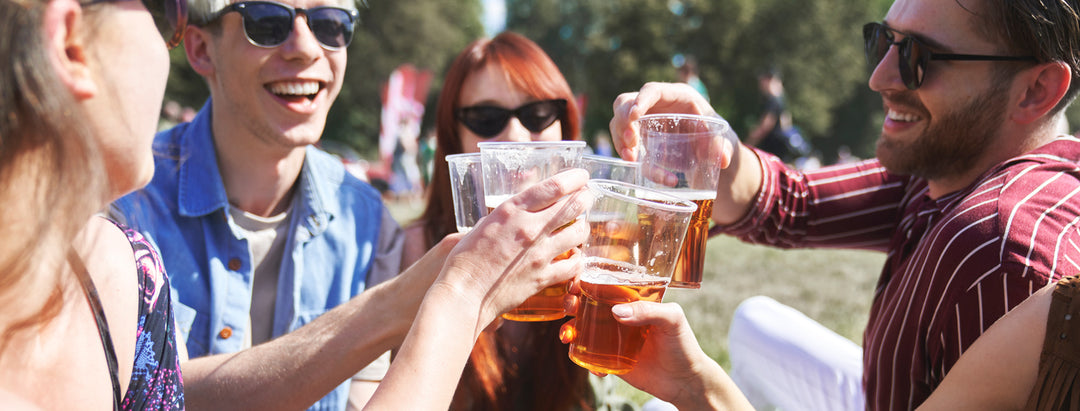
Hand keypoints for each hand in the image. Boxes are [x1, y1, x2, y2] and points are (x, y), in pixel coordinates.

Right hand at [435, 169, 591, 331]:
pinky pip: (574, 265)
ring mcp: (539, 253)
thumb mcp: (485, 225)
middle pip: (574, 205)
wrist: (463, 293)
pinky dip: (578, 259)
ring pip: (579, 233)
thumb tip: (523, 212)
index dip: (574, 178)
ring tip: (581, 227)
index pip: (553, 186)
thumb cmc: (465, 259)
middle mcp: (529, 228)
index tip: (582, 176)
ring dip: (583, 227)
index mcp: (512, 210)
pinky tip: (575, 256)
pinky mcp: (543, 277)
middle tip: (586, 197)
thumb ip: (508, 216)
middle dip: (585, 198)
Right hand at [560, 295, 752, 409]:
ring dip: (569, 328)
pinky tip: (595, 366)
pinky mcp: (610, 359)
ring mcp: (613, 337)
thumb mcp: (672, 320)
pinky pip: (589, 356)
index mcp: (633, 299)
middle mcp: (620, 315)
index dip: (586, 279)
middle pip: (587, 303)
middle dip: (571, 301)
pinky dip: (584, 359)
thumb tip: (616, 312)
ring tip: (568, 335)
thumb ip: (649, 311)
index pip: (606, 283)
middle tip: (569, 306)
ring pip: (582, 328)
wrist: (685, 382)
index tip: (575, 282)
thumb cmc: (683, 345)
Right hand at [609, 82, 720, 160]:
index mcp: (677, 96)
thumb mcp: (722, 137)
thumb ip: (724, 146)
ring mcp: (644, 118)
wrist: (709, 146)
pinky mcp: (640, 134)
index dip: (641, 100)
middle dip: (623, 121)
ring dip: (620, 139)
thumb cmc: (715, 133)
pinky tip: (632, 162)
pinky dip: (624, 150)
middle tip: (631, 142)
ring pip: (619, 121)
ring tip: (630, 158)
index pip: (652, 90)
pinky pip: (624, 140)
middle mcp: (656, 104)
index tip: (634, 115)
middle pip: (625, 103)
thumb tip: (723, 159)